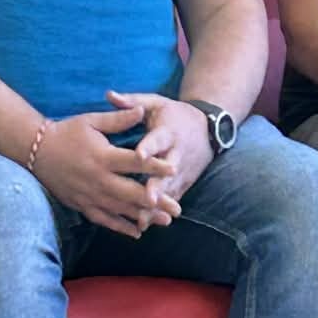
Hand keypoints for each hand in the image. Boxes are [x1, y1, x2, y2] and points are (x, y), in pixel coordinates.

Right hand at [29, 104, 178, 236]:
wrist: (36, 151)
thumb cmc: (67, 132)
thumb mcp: (92, 121)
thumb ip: (118, 119)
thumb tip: (142, 110)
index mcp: (102, 156)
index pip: (134, 162)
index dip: (155, 166)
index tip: (174, 170)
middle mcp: (98, 179)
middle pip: (131, 193)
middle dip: (156, 201)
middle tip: (177, 208)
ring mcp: (89, 195)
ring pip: (121, 209)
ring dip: (144, 216)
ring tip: (165, 221)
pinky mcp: (81, 205)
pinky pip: (103, 220)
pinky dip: (120, 227)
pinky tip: (137, 232)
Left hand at [107, 89, 215, 223]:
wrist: (208, 127)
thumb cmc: (174, 114)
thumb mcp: (156, 102)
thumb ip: (132, 102)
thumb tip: (109, 94)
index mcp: (168, 131)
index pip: (158, 139)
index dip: (149, 147)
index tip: (139, 155)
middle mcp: (177, 153)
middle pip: (167, 171)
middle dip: (157, 185)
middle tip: (147, 197)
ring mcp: (182, 170)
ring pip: (170, 189)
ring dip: (158, 204)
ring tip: (143, 219)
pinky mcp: (184, 182)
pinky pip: (171, 197)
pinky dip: (160, 210)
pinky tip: (146, 223)